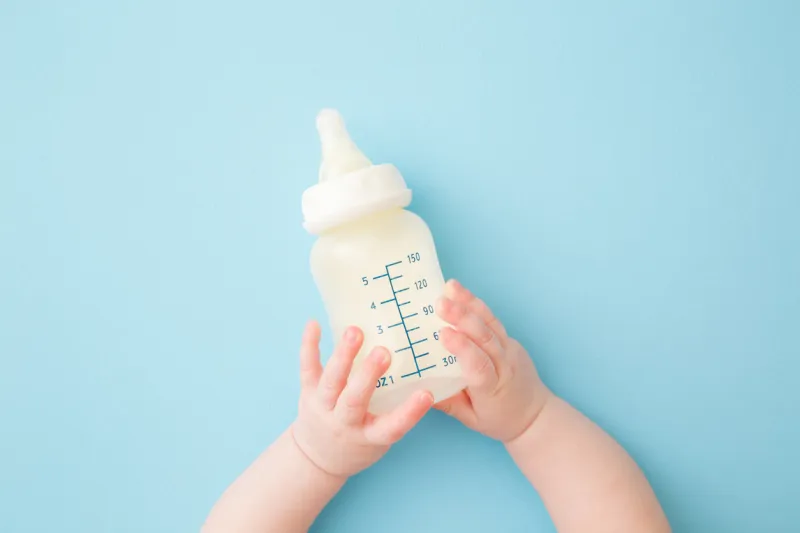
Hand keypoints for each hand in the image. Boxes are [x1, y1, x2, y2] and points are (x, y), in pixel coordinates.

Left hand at [291, 322, 433, 477]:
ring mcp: (323, 407)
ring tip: (354, 331)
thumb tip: (425, 372)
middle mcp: (344, 423)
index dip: (410, 412)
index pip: (392, 428)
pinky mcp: (307, 393)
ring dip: (343, 355)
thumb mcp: (380, 437)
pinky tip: (314, 324)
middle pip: (355, 400)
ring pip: (331, 381)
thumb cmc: (359, 443)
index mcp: (369, 436)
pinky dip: (309, 346)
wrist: (316, 459)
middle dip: (368, 375)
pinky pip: (307, 368)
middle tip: (383, 352)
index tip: (426, 394)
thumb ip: (396, 409)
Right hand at [435, 280, 551, 442]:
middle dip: (463, 317)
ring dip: (469, 303)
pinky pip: (493, 320)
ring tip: (450, 287)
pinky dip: (476, 305)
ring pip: (490, 323)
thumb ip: (447, 403)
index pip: (478, 364)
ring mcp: (511, 349)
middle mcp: (504, 365)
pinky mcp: (510, 340)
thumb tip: (419, 390)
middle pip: (485, 337)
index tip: (443, 333)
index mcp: (492, 388)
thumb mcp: (470, 419)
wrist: (534, 414)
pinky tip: (460, 293)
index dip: (462, 347)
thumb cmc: (499, 419)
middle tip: (440, 303)